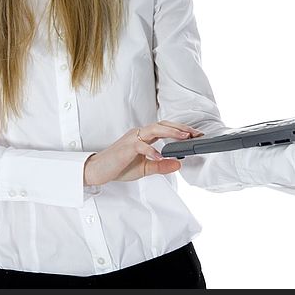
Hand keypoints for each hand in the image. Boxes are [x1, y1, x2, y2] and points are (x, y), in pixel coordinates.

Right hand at [83, 121, 204, 185]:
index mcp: (144, 136)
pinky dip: (152, 151)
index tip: (195, 135)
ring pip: (154, 129)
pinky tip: (160, 157)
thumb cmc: (119, 166)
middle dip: (180, 128)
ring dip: (171, 132)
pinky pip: (141, 146)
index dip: (180, 129)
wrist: (98, 170)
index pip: (165, 128)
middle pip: (163, 124)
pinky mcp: (127, 147)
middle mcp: (139, 134)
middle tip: (195, 133)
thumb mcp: (145, 168)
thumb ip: (161, 166)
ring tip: (184, 137)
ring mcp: (133, 138)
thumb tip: (179, 165)